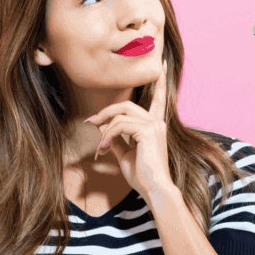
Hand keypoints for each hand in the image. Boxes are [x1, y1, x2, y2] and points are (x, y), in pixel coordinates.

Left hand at [86, 60, 172, 201]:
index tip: (164, 64)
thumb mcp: (126, 155)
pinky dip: (108, 136)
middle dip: (105, 112)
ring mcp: (154, 125)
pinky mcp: (148, 131)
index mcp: (155, 125)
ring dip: (105, 130)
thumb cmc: (142, 176)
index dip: (161, 81)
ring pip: (121, 115)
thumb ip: (116, 140)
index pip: (159, 98)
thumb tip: (102, 129)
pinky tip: (105, 149)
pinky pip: (120, 125)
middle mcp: (157, 122)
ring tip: (100, 148)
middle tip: (90, 123)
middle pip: (126, 105)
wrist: (154, 189)